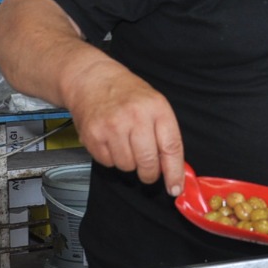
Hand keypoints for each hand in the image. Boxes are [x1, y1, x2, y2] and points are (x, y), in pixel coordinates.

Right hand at [62, 58, 185, 195]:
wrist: (92, 80)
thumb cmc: (127, 94)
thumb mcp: (154, 105)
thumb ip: (165, 134)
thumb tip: (173, 170)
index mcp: (156, 108)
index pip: (171, 147)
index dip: (174, 172)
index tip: (175, 188)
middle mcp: (135, 117)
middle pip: (148, 163)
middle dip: (150, 173)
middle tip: (148, 170)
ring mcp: (112, 126)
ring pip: (127, 166)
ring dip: (128, 162)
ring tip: (125, 143)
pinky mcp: (93, 135)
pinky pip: (108, 163)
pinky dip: (111, 158)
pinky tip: (111, 141)